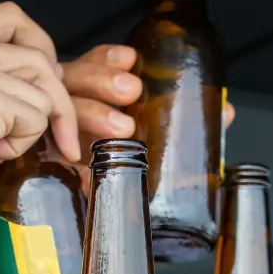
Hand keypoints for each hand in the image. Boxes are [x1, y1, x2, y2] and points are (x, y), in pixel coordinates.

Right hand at [0, 2, 79, 258]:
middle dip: (54, 100)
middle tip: (50, 136)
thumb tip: (50, 71)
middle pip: (36, 54)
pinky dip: (24, 144)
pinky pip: (37, 114)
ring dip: (32, 126)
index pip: (11, 18)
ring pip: (41, 86)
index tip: (46, 87)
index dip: (41, 50)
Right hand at [60, 43, 234, 186]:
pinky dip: (72, 164)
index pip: (96, 63)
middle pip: (76, 79)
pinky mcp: (48, 161)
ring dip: (93, 114)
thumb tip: (225, 112)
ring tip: (123, 129)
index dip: (110, 58)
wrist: (109, 215)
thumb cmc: (132, 166)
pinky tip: (87, 174)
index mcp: (95, 91)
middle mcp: (71, 104)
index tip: (130, 59)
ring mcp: (55, 130)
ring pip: (64, 110)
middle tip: (132, 91)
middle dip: (103, 80)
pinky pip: (51, 155)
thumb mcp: (158, 139)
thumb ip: (185, 123)